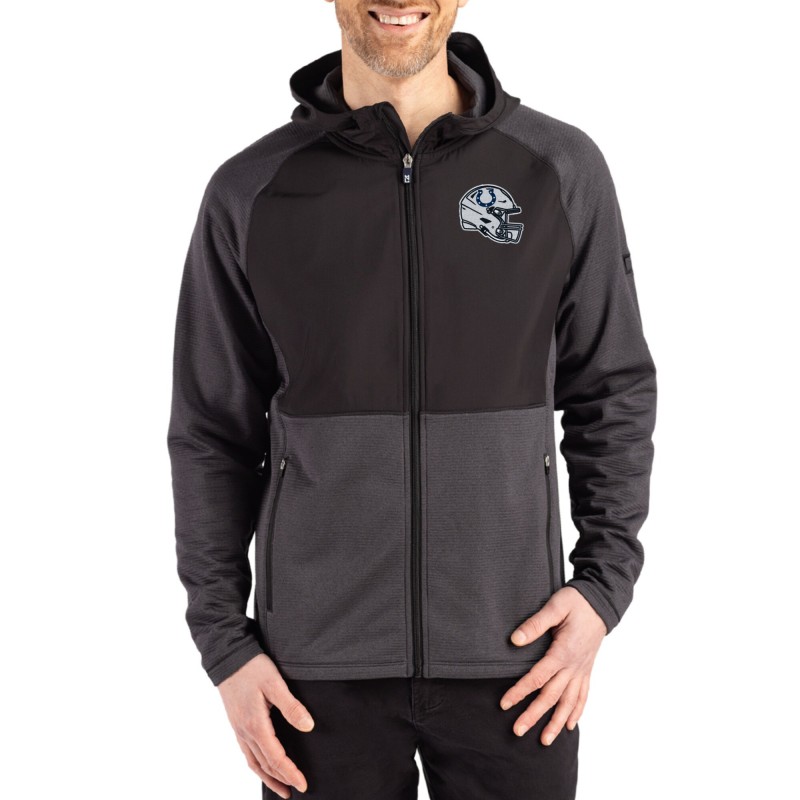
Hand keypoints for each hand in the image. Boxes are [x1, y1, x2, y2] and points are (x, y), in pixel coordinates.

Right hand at [217, 653, 314, 797]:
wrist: (228, 658)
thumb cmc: (252, 668)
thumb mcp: (275, 683)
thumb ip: (292, 706)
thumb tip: (308, 727)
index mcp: (256, 725)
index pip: (276, 758)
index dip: (290, 773)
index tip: (303, 785)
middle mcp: (245, 732)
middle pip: (265, 765)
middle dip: (281, 780)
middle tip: (296, 790)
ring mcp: (239, 729)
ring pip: (254, 762)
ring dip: (268, 777)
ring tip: (281, 788)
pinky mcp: (237, 724)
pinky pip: (247, 753)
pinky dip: (257, 765)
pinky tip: (263, 765)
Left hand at [499, 586, 606, 744]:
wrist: (600, 603)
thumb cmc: (575, 603)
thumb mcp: (555, 607)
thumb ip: (534, 624)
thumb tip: (514, 640)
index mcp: (563, 652)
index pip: (537, 677)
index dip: (520, 691)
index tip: (504, 703)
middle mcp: (573, 666)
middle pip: (551, 696)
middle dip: (534, 715)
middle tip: (517, 731)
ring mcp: (582, 670)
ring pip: (569, 702)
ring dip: (557, 722)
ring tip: (545, 740)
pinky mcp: (587, 670)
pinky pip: (583, 696)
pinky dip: (577, 712)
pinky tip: (570, 726)